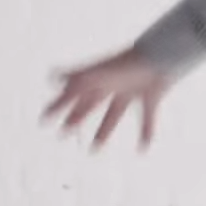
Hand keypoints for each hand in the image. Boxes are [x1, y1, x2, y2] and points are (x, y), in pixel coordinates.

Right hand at [42, 46, 172, 152]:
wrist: (162, 55)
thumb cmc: (127, 64)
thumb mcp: (98, 74)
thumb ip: (76, 79)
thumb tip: (51, 78)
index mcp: (97, 78)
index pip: (72, 93)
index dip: (57, 106)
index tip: (43, 119)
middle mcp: (112, 84)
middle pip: (90, 104)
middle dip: (76, 117)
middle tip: (62, 133)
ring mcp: (131, 89)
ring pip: (114, 113)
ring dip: (103, 131)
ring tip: (94, 150)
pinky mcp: (151, 96)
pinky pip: (147, 117)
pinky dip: (146, 133)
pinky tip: (143, 149)